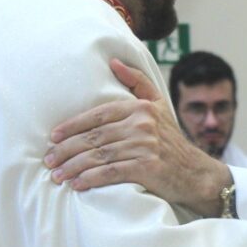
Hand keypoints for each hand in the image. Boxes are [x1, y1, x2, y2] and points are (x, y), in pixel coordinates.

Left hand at [45, 59, 232, 215]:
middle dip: (67, 150)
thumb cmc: (171, 140)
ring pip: (99, 155)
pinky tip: (78, 184)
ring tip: (57, 175)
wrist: (196, 173)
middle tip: (49, 160)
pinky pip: (111, 172)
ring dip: (74, 167)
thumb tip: (114, 62)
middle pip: (94, 137)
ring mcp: (145, 146)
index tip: (53, 137)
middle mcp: (142, 124)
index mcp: (140, 108)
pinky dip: (91, 179)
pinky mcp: (147, 168)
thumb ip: (137, 82)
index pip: (97, 115)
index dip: (72, 126)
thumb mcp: (159, 105)